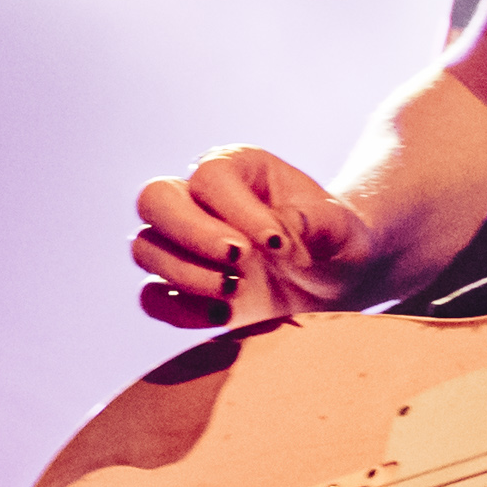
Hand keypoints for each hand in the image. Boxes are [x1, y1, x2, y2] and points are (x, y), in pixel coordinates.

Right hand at [132, 146, 379, 328]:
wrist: (336, 279)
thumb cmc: (336, 241)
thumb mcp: (341, 228)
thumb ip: (316, 222)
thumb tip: (278, 230)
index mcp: (237, 169)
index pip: (211, 177)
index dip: (237, 210)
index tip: (278, 245)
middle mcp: (199, 201)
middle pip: (154, 200)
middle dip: (191, 233)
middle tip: (239, 262)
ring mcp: (184, 246)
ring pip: (144, 248)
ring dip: (184, 273)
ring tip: (236, 290)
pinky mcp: (181, 290)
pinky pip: (152, 298)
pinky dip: (179, 311)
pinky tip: (224, 316)